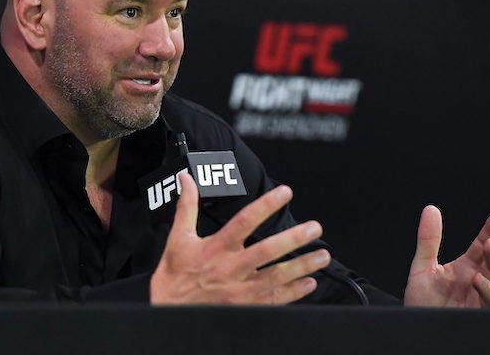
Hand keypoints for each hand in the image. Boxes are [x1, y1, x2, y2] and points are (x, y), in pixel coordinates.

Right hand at [150, 173, 330, 304]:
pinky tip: (309, 283)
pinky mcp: (245, 307)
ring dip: (302, 266)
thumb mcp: (178, 238)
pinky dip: (294, 292)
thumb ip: (187, 206)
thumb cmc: (174, 275)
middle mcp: (231, 268)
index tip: (285, 192)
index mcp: (216, 248)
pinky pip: (274, 300)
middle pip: (267, 251)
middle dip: (293, 239)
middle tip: (315, 228)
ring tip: (323, 256)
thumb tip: (187, 180)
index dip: (265, 205)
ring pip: (276, 276)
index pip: (244, 221)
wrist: (167, 309)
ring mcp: (240, 290)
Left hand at [404, 205, 489, 306]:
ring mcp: (476, 297)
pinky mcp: (476, 312)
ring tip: (486, 251)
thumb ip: (428, 240)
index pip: (481, 246)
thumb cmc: (421, 300)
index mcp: (464, 267)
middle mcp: (474, 281)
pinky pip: (488, 302)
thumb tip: (431, 209)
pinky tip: (476, 279)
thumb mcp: (422, 266)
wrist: (413, 326)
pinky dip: (485, 290)